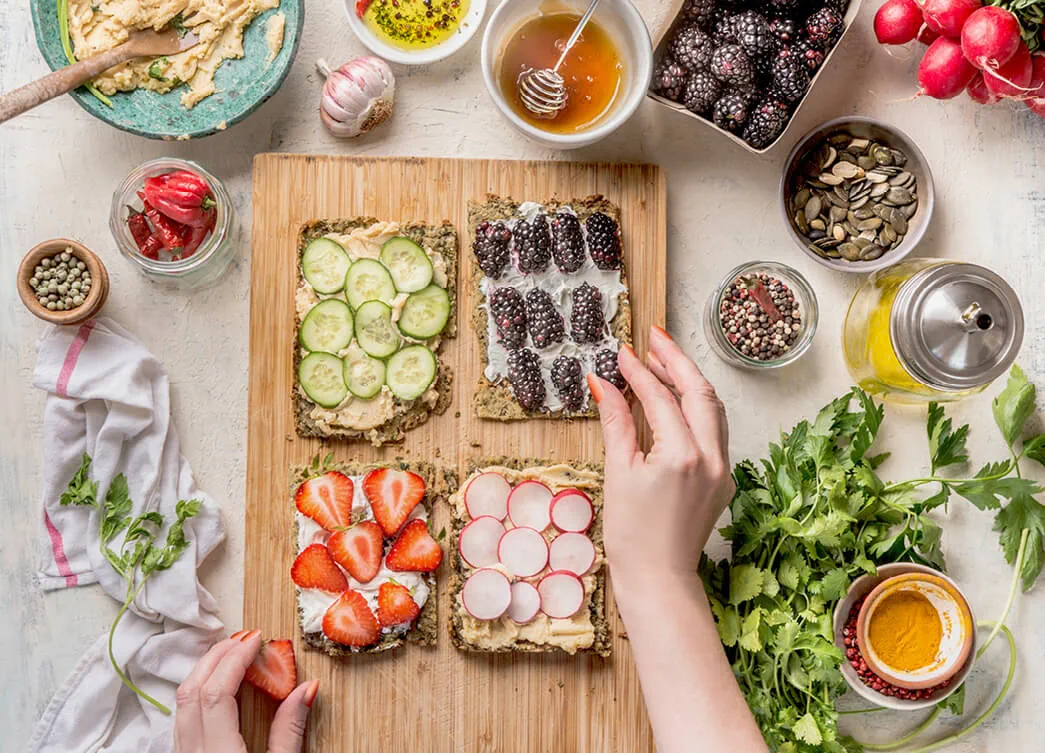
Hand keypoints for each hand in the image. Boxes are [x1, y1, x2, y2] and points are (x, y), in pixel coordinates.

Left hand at [174, 630, 318, 752]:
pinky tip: (216, 685)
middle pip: (192, 690)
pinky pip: (182, 716)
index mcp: (219, 752)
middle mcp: (194, 751)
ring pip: (181, 702)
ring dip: (204, 671)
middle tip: (243, 639)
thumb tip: (307, 689)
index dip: (235, 659)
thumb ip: (290, 730)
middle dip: (217, 656)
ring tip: (230, 655)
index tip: (256, 640)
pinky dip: (197, 690)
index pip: (217, 693)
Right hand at [588, 326, 734, 590]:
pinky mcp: (723, 480)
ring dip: (690, 382)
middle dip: (677, 361)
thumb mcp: (619, 473)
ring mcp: (723, 469)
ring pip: (713, 409)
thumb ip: (616, 423)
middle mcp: (712, 457)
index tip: (622, 354)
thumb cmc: (633, 535)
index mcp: (683, 455)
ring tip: (664, 363)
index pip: (662, 397)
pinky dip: (696, 408)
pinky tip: (675, 401)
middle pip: (700, 392)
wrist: (659, 579)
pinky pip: (714, 430)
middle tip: (654, 340)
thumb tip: (603, 385)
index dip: (640, 372)